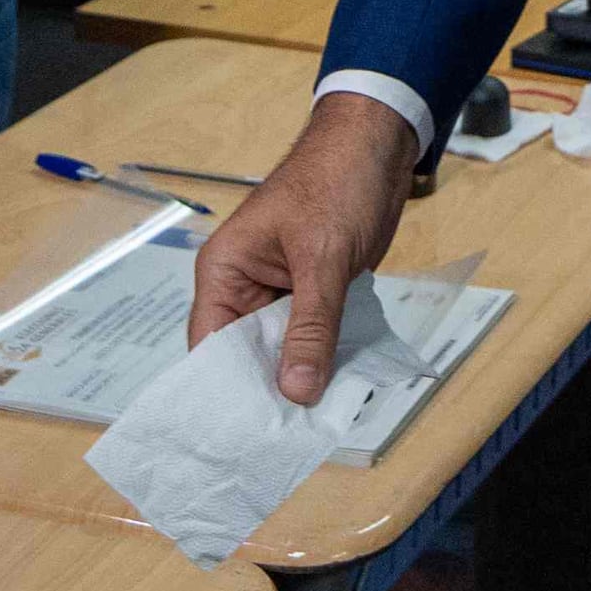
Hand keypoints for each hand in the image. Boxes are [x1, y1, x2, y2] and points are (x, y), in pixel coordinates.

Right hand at [189, 91, 419, 406]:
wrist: (378, 144)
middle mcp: (244, 288)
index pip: (211, 348)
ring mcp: (281, 292)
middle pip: (246, 357)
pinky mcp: (315, 293)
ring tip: (312, 429)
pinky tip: (339, 390)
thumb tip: (295, 392)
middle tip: (281, 446)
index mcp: (224, 273)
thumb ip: (311, 327)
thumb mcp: (323, 259)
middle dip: (266, 393)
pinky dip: (324, 359)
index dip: (225, 392)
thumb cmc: (336, 182)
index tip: (242, 437)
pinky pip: (313, 337)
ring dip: (300, 379)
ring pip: (283, 351)